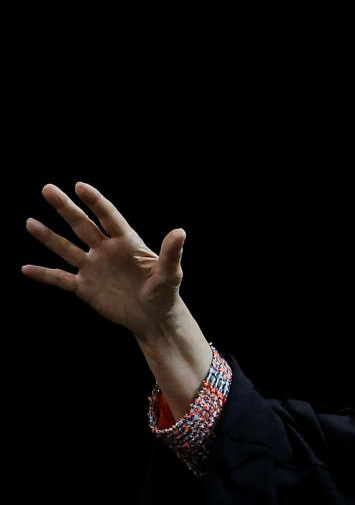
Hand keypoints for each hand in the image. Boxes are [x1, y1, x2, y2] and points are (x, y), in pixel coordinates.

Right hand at [23, 182, 186, 341]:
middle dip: (66, 208)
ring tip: (30, 222)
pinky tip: (26, 269)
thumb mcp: (171, 274)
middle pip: (82, 225)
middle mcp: (106, 251)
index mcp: (127, 243)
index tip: (79, 186)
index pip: (108, 217)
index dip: (95, 201)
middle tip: (47, 189)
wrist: (153, 318)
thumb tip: (180, 232)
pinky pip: (60, 279)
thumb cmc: (165, 293)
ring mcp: (94, 268)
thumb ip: (171, 253)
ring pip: (67, 249)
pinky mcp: (85, 287)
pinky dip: (44, 275)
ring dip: (48, 237)